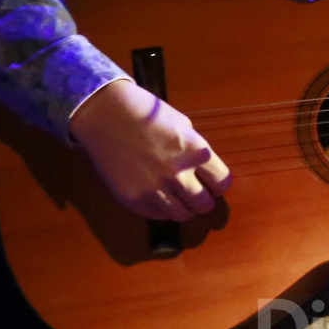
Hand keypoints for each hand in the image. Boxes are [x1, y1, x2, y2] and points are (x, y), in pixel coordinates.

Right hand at [68, 79, 231, 220]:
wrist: (106, 114)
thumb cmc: (146, 113)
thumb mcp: (182, 124)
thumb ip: (195, 149)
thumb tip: (203, 170)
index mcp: (196, 152)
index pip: (222, 183)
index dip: (219, 185)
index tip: (214, 185)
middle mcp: (179, 173)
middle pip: (205, 204)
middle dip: (205, 202)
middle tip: (200, 198)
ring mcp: (155, 188)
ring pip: (182, 215)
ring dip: (185, 210)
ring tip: (181, 202)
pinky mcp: (134, 198)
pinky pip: (157, 214)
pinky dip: (162, 210)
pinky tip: (160, 199)